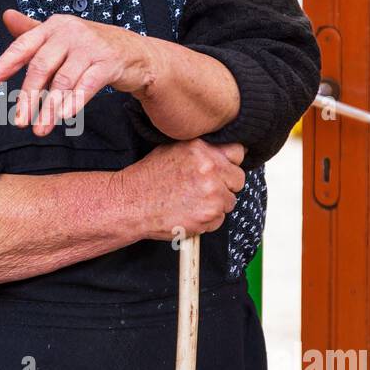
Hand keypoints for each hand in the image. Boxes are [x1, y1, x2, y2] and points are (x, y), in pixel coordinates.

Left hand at [0, 8, 153, 135]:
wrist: (136, 53)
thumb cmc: (91, 47)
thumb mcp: (61, 37)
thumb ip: (32, 32)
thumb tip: (6, 16)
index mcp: (53, 26)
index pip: (23, 45)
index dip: (4, 64)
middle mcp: (70, 32)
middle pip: (41, 66)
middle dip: (28, 96)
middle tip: (19, 121)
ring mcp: (91, 46)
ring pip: (63, 80)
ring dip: (50, 108)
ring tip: (40, 128)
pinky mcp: (109, 62)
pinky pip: (88, 84)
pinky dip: (75, 101)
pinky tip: (65, 116)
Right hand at [122, 138, 246, 239]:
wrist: (131, 203)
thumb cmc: (147, 179)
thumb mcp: (172, 150)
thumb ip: (200, 150)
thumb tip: (219, 153)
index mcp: (202, 149)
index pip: (237, 152)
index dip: (230, 162)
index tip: (223, 170)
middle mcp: (210, 169)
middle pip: (238, 179)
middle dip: (226, 185)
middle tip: (205, 190)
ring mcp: (212, 193)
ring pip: (230, 201)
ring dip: (216, 204)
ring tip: (192, 203)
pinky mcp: (210, 215)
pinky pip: (219, 219)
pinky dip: (208, 220)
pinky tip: (189, 214)